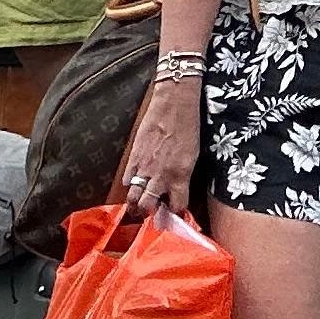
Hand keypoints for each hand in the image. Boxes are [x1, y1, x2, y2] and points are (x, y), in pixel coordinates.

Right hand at [115, 82, 201, 220]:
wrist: (174, 103)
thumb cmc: (189, 126)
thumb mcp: (193, 155)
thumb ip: (182, 176)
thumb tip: (177, 189)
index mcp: (180, 176)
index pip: (177, 206)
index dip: (175, 214)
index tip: (174, 215)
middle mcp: (161, 176)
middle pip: (148, 207)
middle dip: (149, 214)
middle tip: (151, 214)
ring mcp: (144, 167)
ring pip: (133, 197)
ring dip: (135, 204)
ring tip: (137, 207)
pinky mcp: (133, 157)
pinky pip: (126, 179)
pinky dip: (129, 184)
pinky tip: (133, 183)